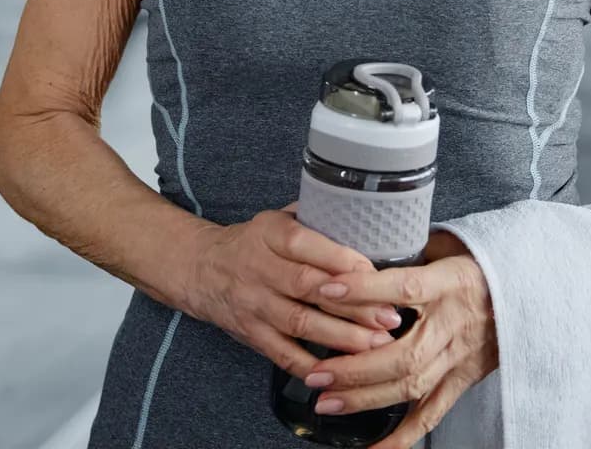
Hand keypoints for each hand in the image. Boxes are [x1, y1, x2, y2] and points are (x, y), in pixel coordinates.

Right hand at [185, 205, 409, 378]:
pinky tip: (338, 372)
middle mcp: (258, 268)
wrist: (201, 269)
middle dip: (353, 304)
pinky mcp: (250, 333)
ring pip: (300, 322)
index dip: (340, 260)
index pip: (304, 244)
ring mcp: (253, 303)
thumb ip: (314, 219)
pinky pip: (282, 353)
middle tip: (389, 316)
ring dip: (341, 337)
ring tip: (376, 345)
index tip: (376, 274)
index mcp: (268, 233)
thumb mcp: (275, 220)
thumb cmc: (252, 244)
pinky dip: (310, 365)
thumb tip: (366, 220)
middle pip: (308, 287)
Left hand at [300, 229, 499, 448]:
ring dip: (366, 398)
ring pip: (412, 386)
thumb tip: (358, 243)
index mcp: (450, 282)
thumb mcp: (447, 243)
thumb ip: (407, 247)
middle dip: (355, 369)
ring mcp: (460, 356)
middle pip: (404, 354)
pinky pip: (432, 413)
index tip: (325, 289)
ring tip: (327, 402)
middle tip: (316, 373)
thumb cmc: (478, 260)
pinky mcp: (464, 379)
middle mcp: (454, 323)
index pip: (403, 288)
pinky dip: (402, 437)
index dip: (363, 289)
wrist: (531, 288)